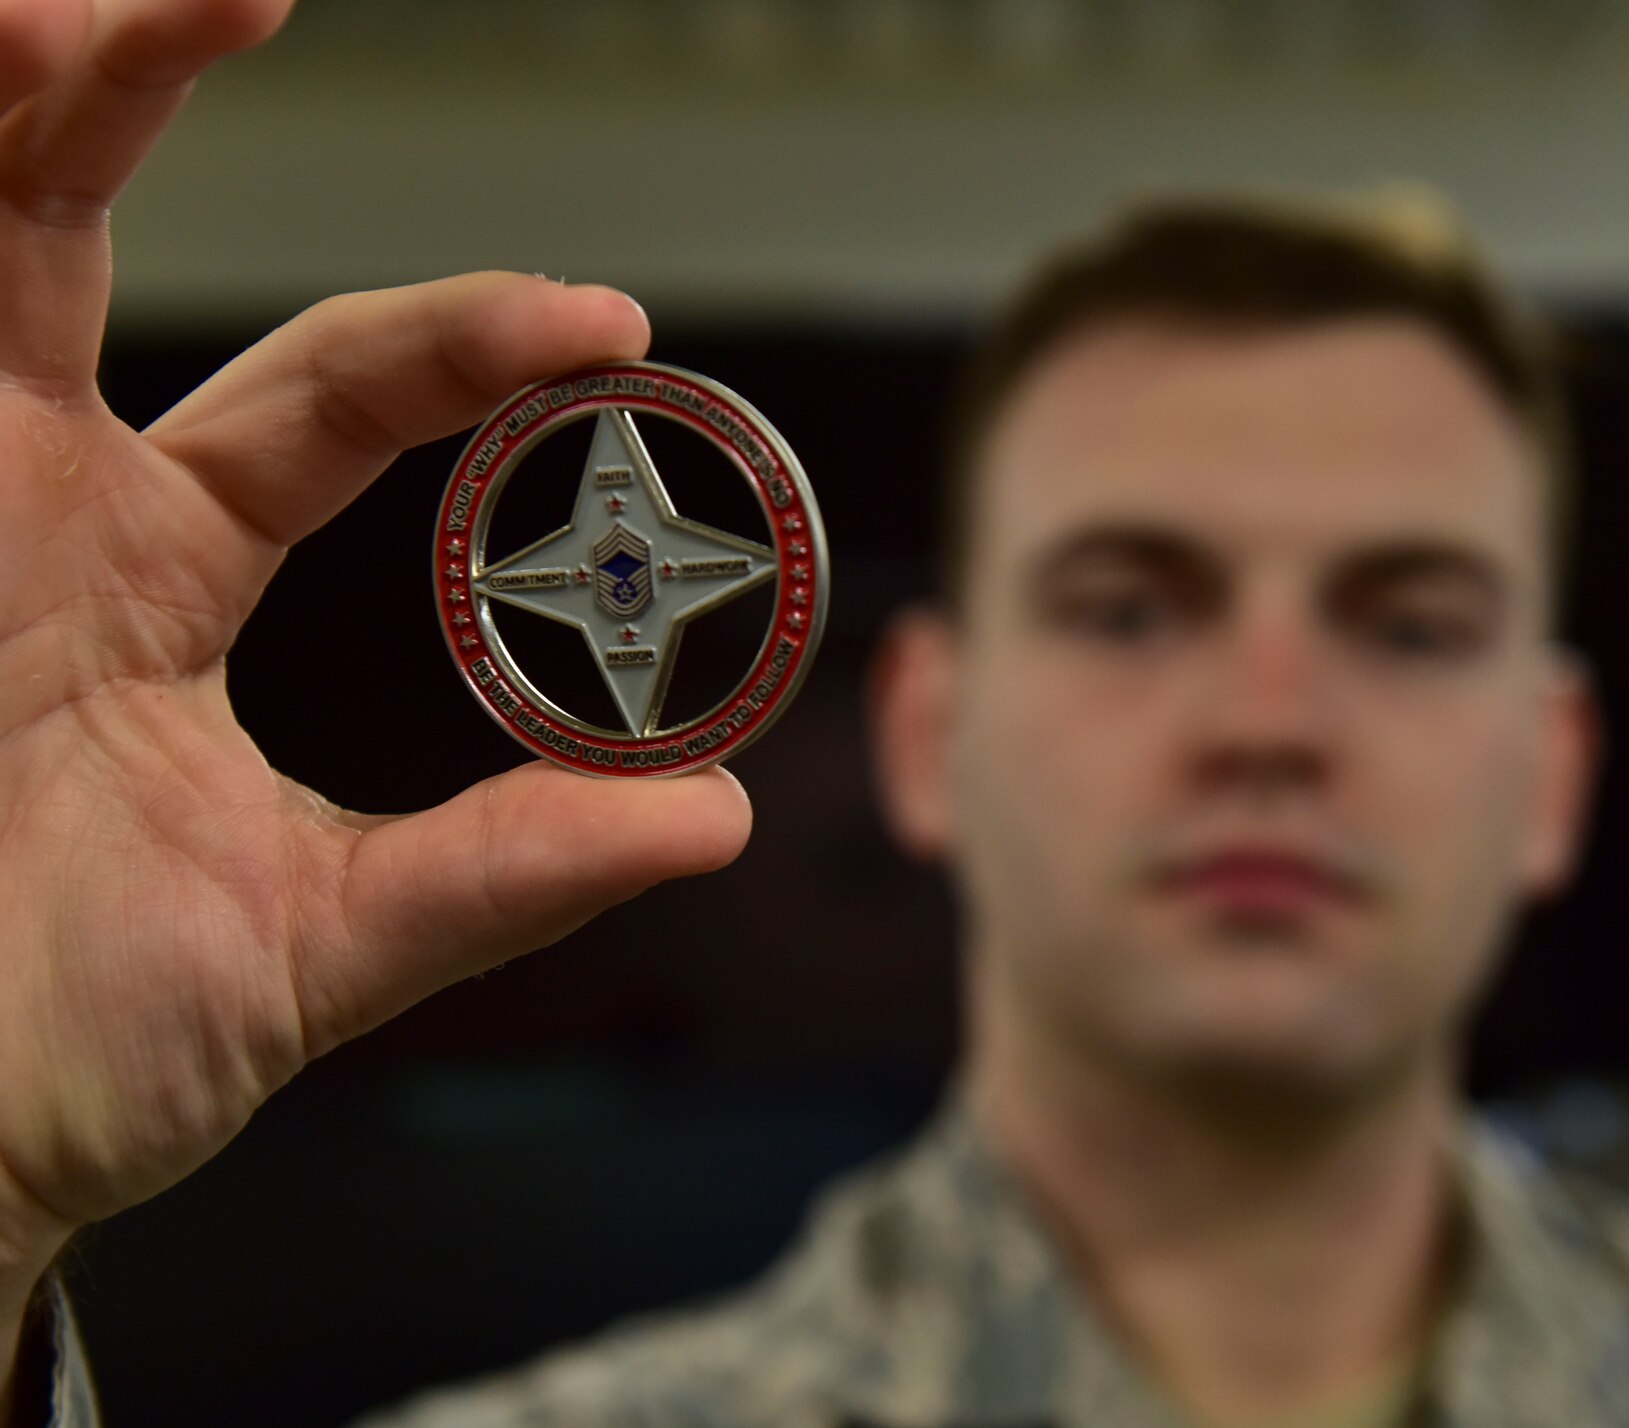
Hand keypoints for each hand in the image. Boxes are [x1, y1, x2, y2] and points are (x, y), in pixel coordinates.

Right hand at [0, 0, 752, 1315]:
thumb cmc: (72, 1053)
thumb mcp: (320, 936)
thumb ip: (502, 869)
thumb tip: (712, 819)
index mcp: (153, 573)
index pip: (332, 394)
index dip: (464, 341)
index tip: (611, 325)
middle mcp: (29, 499)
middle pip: (75, 223)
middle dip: (142, 88)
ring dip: (10, 91)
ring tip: (88, 6)